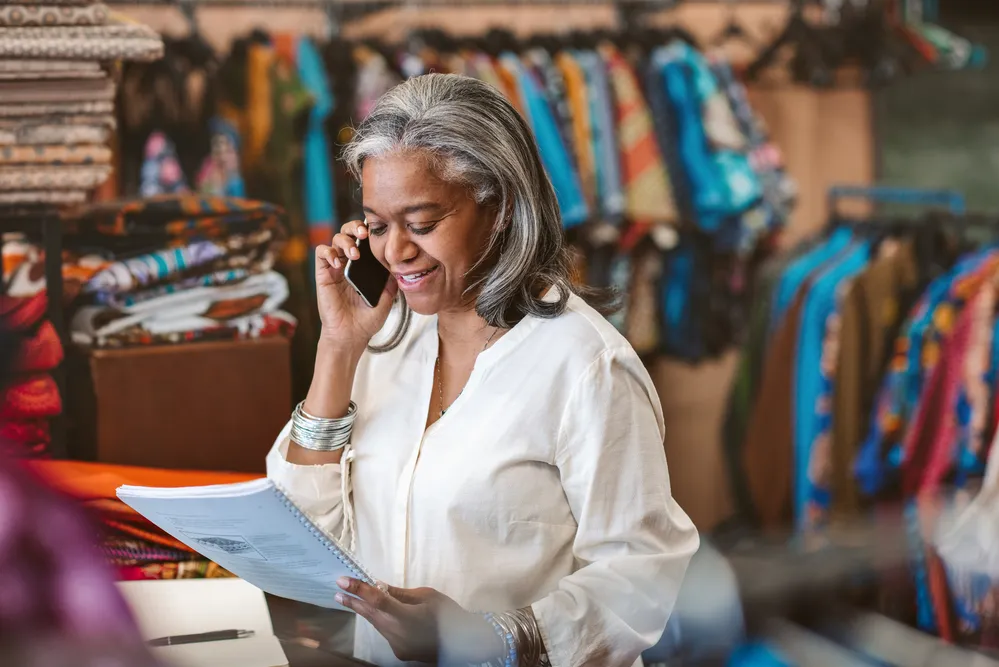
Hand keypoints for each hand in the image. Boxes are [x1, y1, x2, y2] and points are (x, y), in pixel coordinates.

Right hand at [315, 220, 397, 353]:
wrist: (352, 335)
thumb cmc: (367, 319)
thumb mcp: (387, 297)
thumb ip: (392, 279)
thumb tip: (401, 264)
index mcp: (364, 266)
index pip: (365, 240)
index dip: (369, 231)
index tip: (378, 231)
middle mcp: (349, 263)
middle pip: (348, 232)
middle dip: (355, 227)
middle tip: (364, 234)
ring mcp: (335, 268)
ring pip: (335, 239)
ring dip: (345, 241)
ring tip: (354, 254)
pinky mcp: (323, 275)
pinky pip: (321, 253)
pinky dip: (329, 253)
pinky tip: (338, 263)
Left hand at [335, 577, 502, 664]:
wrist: (464, 643)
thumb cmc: (448, 615)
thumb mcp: (427, 596)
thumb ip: (400, 594)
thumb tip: (379, 587)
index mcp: (405, 617)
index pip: (376, 600)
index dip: (358, 589)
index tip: (342, 581)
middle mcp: (396, 634)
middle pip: (371, 614)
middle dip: (354, 602)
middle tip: (338, 591)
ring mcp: (397, 645)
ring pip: (377, 624)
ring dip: (366, 611)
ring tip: (350, 599)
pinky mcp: (400, 652)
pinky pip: (386, 632)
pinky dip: (380, 621)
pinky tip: (377, 613)